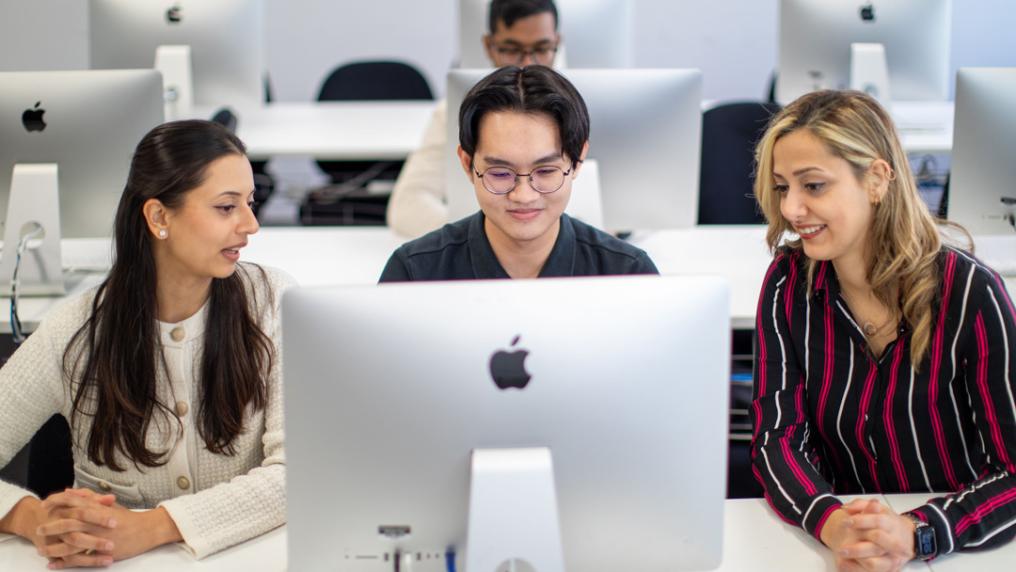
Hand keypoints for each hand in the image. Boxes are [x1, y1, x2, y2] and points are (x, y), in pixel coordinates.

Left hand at [38, 488, 181, 567]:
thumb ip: (89, 498)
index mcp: (98, 508)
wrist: (148, 529)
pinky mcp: (103, 551)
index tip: (44, 504)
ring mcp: (100, 536)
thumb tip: (69, 491)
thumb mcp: (108, 505)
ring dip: (54, 547)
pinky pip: (80, 558)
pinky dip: (64, 562)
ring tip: (42, 550)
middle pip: (69, 521)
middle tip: (39, 531)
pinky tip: (54, 564)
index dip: (56, 501)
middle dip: (51, 526)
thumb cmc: (128, 517)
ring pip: (72, 541)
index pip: (73, 501)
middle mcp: (97, 521)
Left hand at [837, 500, 914, 571]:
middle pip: (877, 545)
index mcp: (892, 524)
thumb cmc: (888, 523)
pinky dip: (855, 569)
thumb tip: (847, 508)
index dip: (861, 521)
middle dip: (857, 547)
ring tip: (841, 554)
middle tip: (841, 547)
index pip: (878, 522)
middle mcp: (895, 542)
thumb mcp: (878, 509)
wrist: (907, 538)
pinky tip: (843, 563)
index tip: (846, 522)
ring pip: (874, 564)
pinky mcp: (889, 569)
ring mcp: (893, 558)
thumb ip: (861, 505)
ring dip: (856, 559)